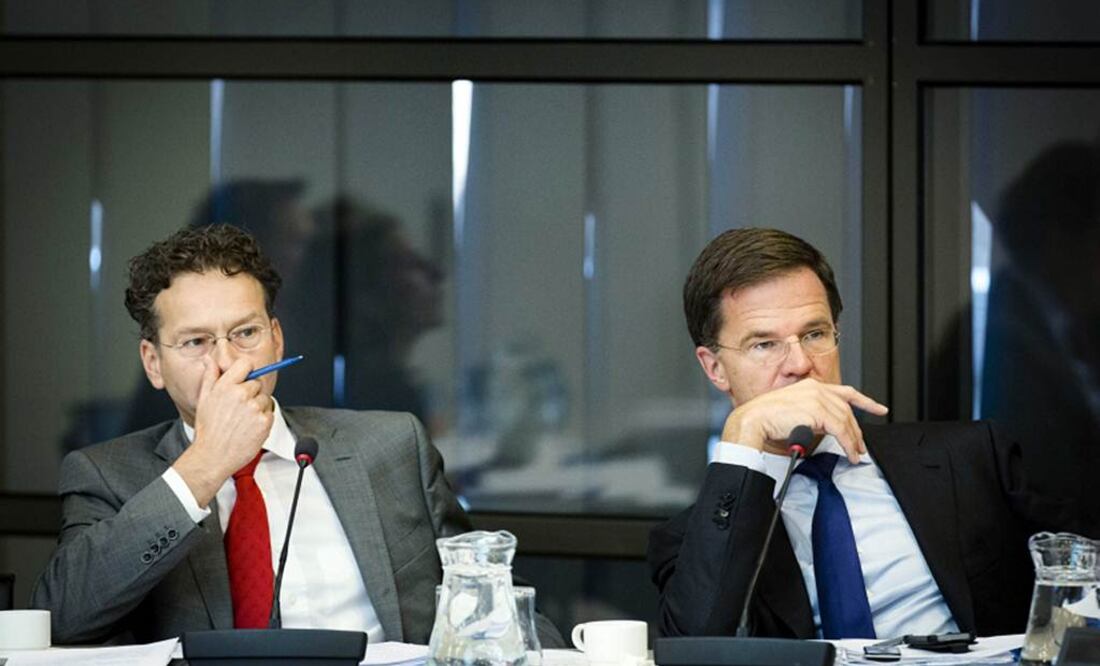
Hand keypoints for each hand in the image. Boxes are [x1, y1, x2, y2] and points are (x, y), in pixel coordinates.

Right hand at [173, 356, 273, 506]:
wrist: (212, 455)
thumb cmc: (208, 429)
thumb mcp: (204, 399)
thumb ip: (210, 376)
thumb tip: (210, 359)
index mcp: (226, 386)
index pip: (246, 364)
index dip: (246, 372)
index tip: (244, 380)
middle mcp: (241, 394)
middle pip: (257, 383)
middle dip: (251, 393)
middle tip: (238, 409)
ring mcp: (254, 408)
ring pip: (264, 399)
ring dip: (257, 407)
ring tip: (242, 420)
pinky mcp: (264, 422)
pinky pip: (269, 413)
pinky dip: (262, 420)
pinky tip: (248, 428)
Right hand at [721, 378, 887, 462]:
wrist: (753, 420)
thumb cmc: (764, 420)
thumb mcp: (793, 412)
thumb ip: (812, 415)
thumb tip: (827, 429)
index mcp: (810, 386)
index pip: (845, 392)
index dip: (865, 401)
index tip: (879, 408)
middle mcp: (815, 389)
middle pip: (847, 410)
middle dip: (858, 430)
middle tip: (861, 446)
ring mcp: (817, 398)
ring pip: (846, 421)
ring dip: (853, 441)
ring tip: (856, 454)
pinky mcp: (817, 411)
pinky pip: (840, 430)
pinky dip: (848, 444)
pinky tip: (850, 453)